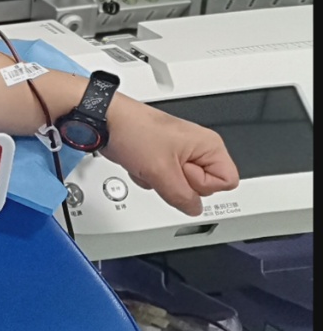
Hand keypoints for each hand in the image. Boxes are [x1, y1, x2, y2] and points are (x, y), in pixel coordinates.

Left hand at [104, 95, 238, 216]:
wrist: (104, 121)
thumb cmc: (133, 131)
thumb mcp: (160, 171)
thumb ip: (182, 197)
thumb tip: (194, 209)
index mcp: (209, 145)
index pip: (227, 183)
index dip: (201, 185)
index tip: (181, 172)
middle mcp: (198, 148)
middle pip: (202, 187)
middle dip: (178, 184)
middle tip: (162, 166)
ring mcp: (179, 153)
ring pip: (180, 187)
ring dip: (160, 182)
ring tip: (148, 162)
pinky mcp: (162, 158)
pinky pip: (163, 181)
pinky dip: (149, 177)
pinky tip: (140, 163)